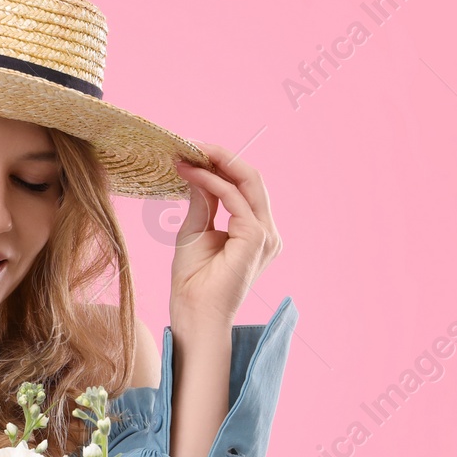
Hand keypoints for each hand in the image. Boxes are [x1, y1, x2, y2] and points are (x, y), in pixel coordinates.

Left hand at [169, 141, 282, 328]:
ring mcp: (265, 234)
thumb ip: (203, 200)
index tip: (194, 150)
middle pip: (251, 179)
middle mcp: (267, 232)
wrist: (193, 312)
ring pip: (248, 182)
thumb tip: (200, 171)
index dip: (222, 165)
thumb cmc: (192, 279)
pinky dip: (212, 181)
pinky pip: (234, 198)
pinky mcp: (256, 237)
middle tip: (192, 144)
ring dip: (217, 163)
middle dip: (222, 157)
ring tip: (189, 153)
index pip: (245, 186)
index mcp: (256, 231)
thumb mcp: (195, 229)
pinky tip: (191, 172)